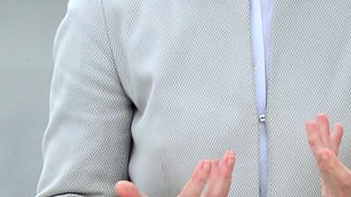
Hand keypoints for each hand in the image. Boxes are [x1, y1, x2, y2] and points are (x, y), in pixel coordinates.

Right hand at [115, 151, 234, 196]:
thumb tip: (121, 185)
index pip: (190, 196)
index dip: (199, 179)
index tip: (207, 162)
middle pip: (213, 196)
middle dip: (221, 176)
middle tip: (228, 158)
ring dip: (226, 180)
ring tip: (228, 163)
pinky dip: (224, 190)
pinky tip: (226, 182)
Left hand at [306, 114, 350, 195]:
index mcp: (347, 185)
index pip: (333, 170)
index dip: (326, 158)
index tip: (321, 148)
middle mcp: (334, 185)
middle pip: (322, 159)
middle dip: (318, 138)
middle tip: (313, 123)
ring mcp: (330, 184)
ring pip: (322, 158)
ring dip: (321, 138)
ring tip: (321, 121)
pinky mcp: (331, 181)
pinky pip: (327, 160)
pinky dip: (330, 145)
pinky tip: (335, 134)